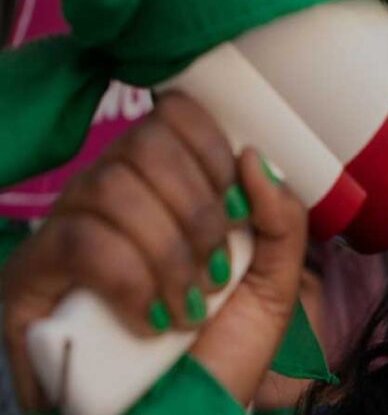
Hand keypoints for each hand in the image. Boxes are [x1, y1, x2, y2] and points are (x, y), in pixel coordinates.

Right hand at [1, 92, 306, 408]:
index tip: (236, 208)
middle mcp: (110, 193)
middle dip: (198, 211)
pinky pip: (80, 241)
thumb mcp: (275, 284)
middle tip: (216, 273)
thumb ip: (282, 219)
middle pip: (145, 144)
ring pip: (113, 188)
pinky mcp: (30, 276)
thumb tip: (253, 154)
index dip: (211, 149)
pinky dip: (131, 279)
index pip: (175, 114)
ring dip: (168, 252)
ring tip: (189, 308)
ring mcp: (66, 229)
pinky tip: (151, 319)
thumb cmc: (222, 348)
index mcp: (166, 183)